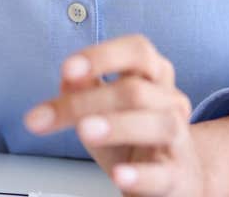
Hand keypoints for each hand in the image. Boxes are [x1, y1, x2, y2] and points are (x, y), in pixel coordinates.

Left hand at [23, 34, 205, 196]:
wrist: (173, 177)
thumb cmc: (133, 139)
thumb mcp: (103, 110)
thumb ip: (85, 89)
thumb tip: (69, 76)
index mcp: (154, 76)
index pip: (137, 51)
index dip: (102, 56)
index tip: (68, 69)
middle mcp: (170, 101)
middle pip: (136, 90)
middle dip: (87, 101)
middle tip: (49, 116)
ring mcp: (178, 139)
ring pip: (159, 124)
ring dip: (117, 126)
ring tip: (85, 132)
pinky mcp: (178, 176)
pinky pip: (163, 173)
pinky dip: (139, 174)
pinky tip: (119, 175)